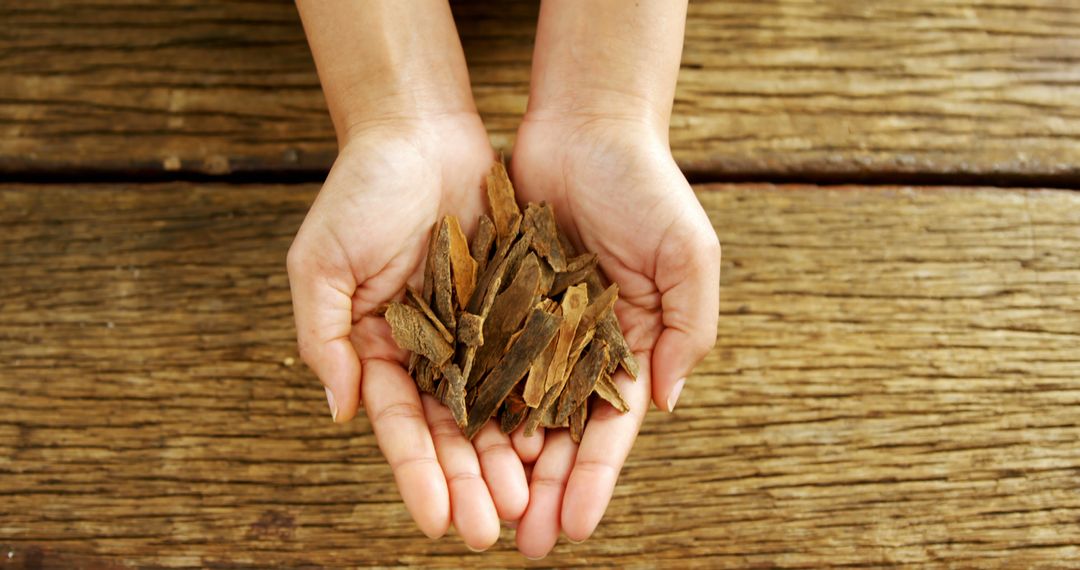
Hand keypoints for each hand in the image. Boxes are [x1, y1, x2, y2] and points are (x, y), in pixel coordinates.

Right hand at [287, 114, 528, 549]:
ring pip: (500, 409)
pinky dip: (547, 401)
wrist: (421, 131)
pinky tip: (560, 441)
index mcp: (383, 352)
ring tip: (529, 503)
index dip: (417, 476)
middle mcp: (434, 353)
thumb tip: (341, 412)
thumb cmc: (360, 192)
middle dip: (471, 483)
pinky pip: (537, 361)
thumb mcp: (322, 263)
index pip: (401, 428)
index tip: (434, 522)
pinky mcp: (520, 307)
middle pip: (455, 433)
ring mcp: (480, 333)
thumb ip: (325, 337)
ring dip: (512, 458)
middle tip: (491, 531)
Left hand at [509, 114, 720, 556]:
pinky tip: (453, 443)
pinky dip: (466, 402)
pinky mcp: (492, 303)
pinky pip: (476, 360)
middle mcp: (577, 349)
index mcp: (628, 347)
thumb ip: (686, 328)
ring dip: (498, 463)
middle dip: (541, 490)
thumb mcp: (688, 254)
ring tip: (481, 510)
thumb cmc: (647, 185)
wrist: (584, 125)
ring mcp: (532, 329)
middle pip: (555, 435)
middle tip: (522, 542)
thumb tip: (665, 401)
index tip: (573, 527)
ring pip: (510, 410)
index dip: (592, 480)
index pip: (609, 429)